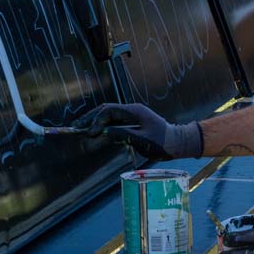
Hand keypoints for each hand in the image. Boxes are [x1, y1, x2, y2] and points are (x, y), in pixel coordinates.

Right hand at [74, 103, 201, 160]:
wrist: (177, 143)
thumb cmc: (163, 142)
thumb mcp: (142, 140)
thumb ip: (122, 135)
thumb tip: (102, 132)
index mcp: (134, 111)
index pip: (110, 111)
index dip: (97, 120)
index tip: (90, 132)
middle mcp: (131, 111)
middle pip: (106, 111)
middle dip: (91, 118)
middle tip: (76, 126)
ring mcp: (131, 117)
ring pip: (108, 116)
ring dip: (95, 122)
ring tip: (81, 129)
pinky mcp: (132, 124)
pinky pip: (114, 123)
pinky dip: (103, 127)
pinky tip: (94, 133)